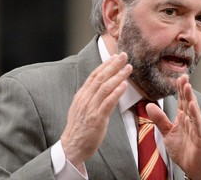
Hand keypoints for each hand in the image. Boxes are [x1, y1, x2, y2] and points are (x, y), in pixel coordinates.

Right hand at [61, 52, 132, 169]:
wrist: (72, 146)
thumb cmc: (79, 128)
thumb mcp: (80, 107)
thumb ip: (89, 96)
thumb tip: (97, 87)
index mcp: (82, 95)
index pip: (94, 75)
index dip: (105, 65)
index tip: (114, 57)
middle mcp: (85, 98)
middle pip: (100, 78)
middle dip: (113, 65)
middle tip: (123, 55)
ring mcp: (90, 108)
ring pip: (105, 87)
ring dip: (118, 76)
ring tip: (128, 68)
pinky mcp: (97, 119)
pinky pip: (108, 103)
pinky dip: (116, 93)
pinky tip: (124, 85)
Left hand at [146, 74, 200, 179]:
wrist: (191, 167)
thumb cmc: (183, 149)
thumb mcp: (167, 133)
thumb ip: (159, 119)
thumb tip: (149, 105)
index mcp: (183, 118)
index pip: (181, 101)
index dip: (179, 90)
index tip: (177, 78)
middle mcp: (190, 121)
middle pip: (187, 102)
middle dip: (185, 89)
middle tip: (183, 77)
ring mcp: (196, 128)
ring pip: (193, 110)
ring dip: (190, 98)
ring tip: (187, 86)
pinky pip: (198, 125)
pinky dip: (195, 115)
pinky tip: (192, 105)